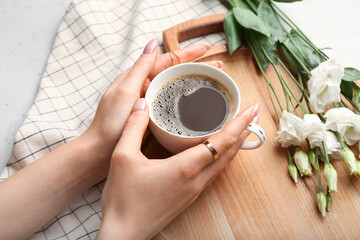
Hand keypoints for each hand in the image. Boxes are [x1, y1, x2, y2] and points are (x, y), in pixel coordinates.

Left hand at [83, 39, 222, 161]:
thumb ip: (140, 68)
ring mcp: (147, 102)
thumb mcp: (125, 92)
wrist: (99, 152)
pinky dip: (183, 99)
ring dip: (192, 82)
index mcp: (136, 78)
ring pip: (173, 87)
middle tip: (217, 67)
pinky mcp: (149, 117)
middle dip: (195, 68)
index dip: (187, 54)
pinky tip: (194, 103)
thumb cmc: (109, 124)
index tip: (205, 50)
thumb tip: (152, 43)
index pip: (166, 61)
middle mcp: (143, 88)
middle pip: (173, 73)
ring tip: (211, 81)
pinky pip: (170, 103)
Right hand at [96, 99, 259, 238]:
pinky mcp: (190, 197)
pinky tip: (218, 152)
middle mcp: (196, 180)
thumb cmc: (123, 198)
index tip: (252, 108)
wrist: (124, 233)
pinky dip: (223, 157)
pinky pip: (214, 173)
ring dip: (236, 145)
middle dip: (244, 131)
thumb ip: (134, 127)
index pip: (222, 141)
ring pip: (224, 164)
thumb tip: (141, 102)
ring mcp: (195, 190)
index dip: (240, 123)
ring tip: (241, 129)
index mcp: (185, 168)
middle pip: (230, 152)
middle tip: (253, 113)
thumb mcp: (122, 157)